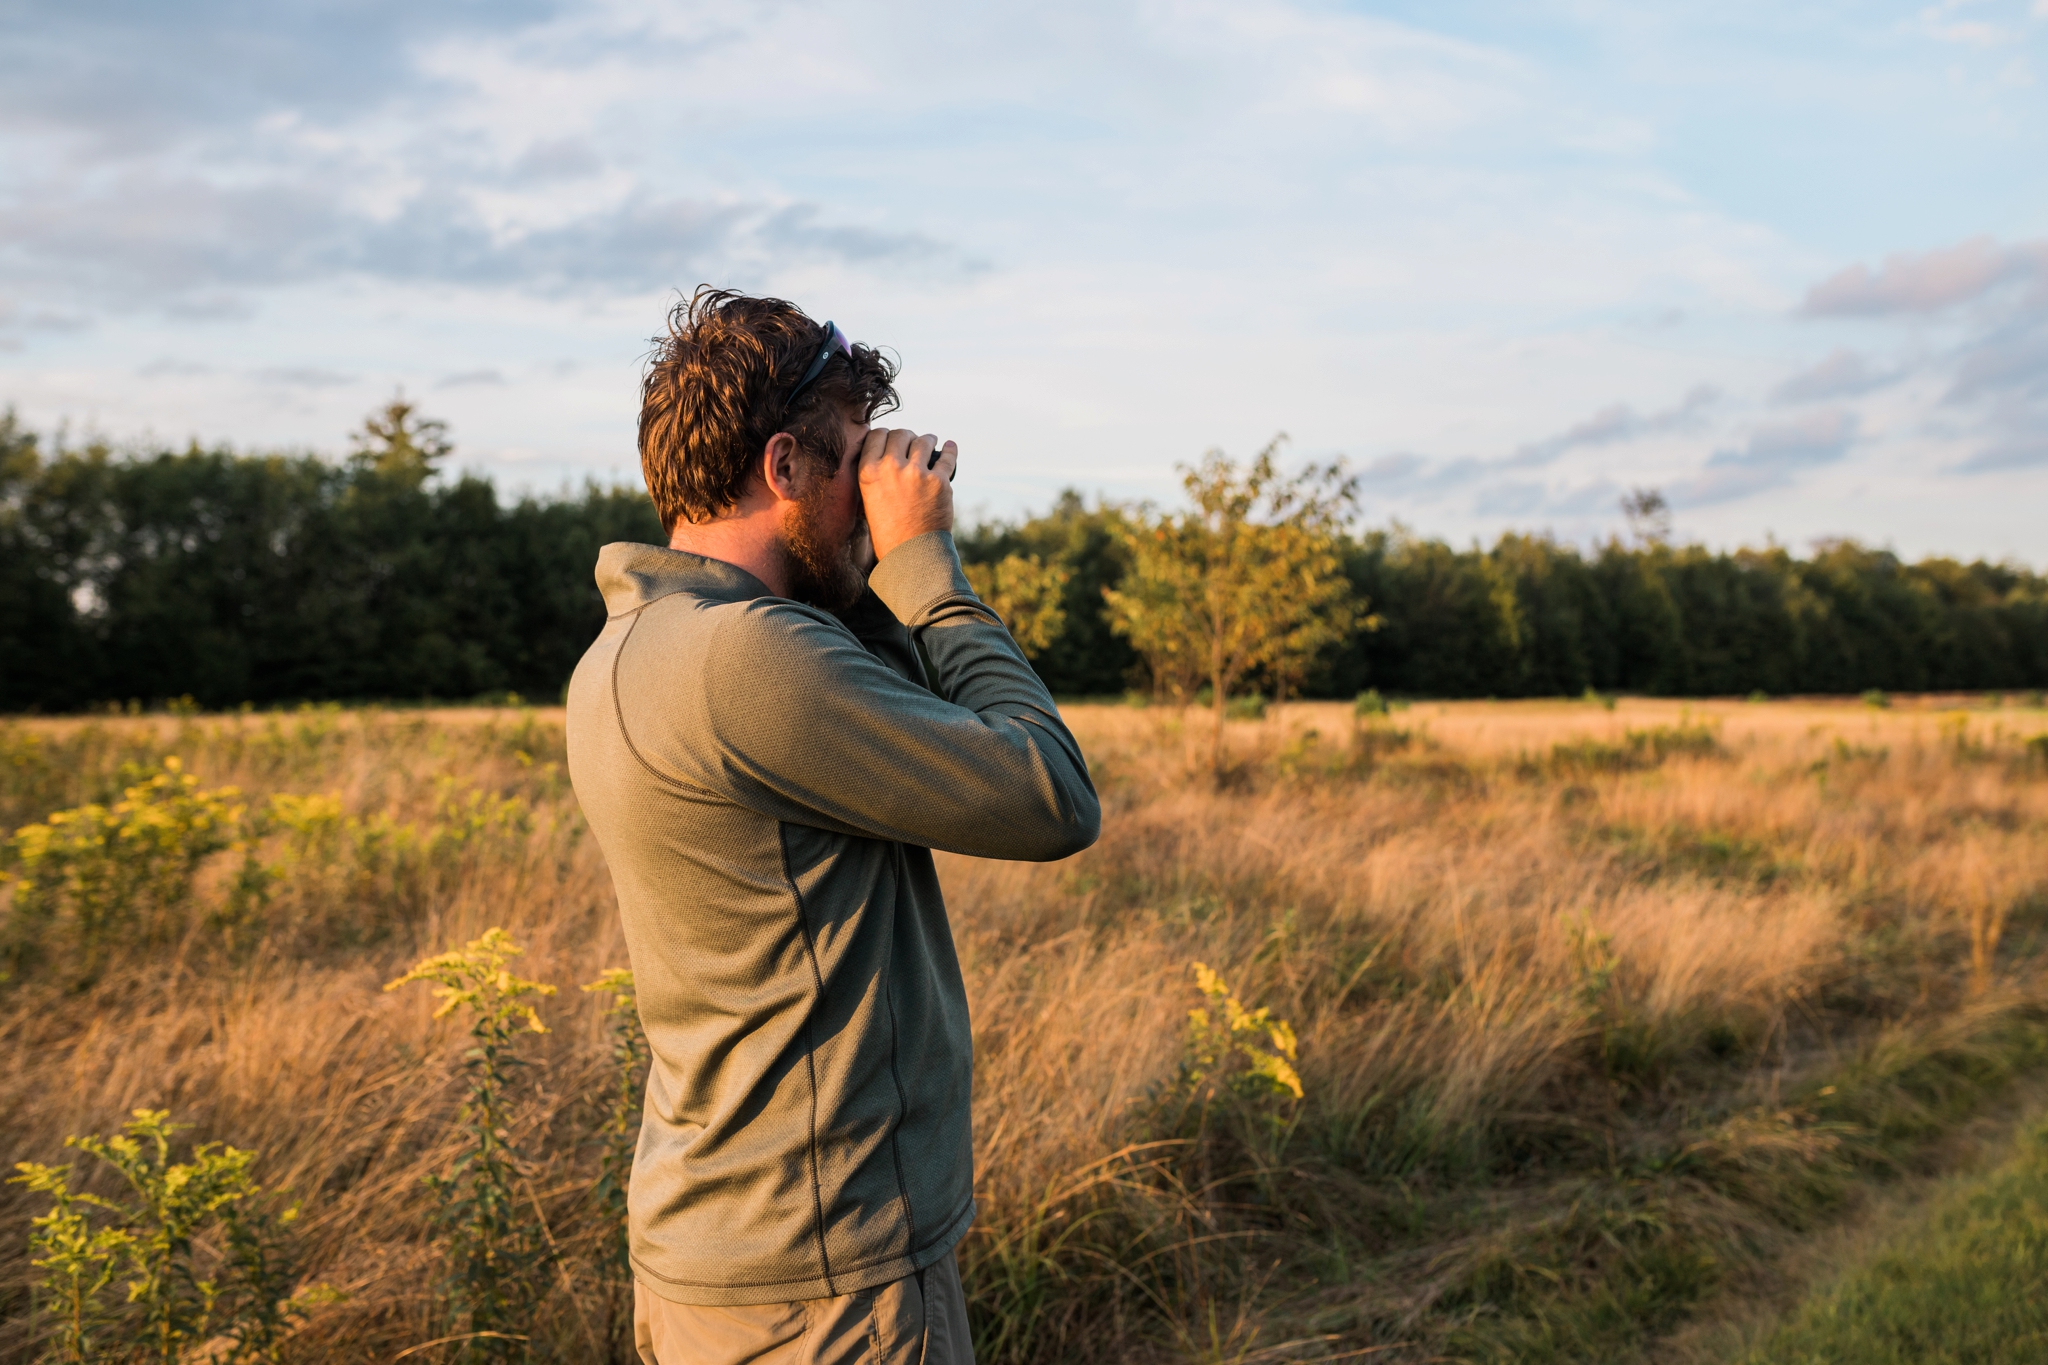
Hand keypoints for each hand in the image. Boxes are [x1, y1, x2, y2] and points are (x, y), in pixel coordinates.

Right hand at [859, 428, 954, 562]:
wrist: (910, 556)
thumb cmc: (888, 531)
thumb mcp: (868, 500)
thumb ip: (876, 475)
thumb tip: (889, 453)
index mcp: (868, 472)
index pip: (876, 435)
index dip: (886, 435)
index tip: (893, 439)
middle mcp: (890, 468)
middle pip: (901, 434)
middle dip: (908, 436)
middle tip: (913, 442)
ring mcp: (916, 473)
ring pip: (924, 440)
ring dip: (928, 439)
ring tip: (931, 442)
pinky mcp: (939, 482)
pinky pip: (947, 457)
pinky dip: (951, 450)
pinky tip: (951, 447)